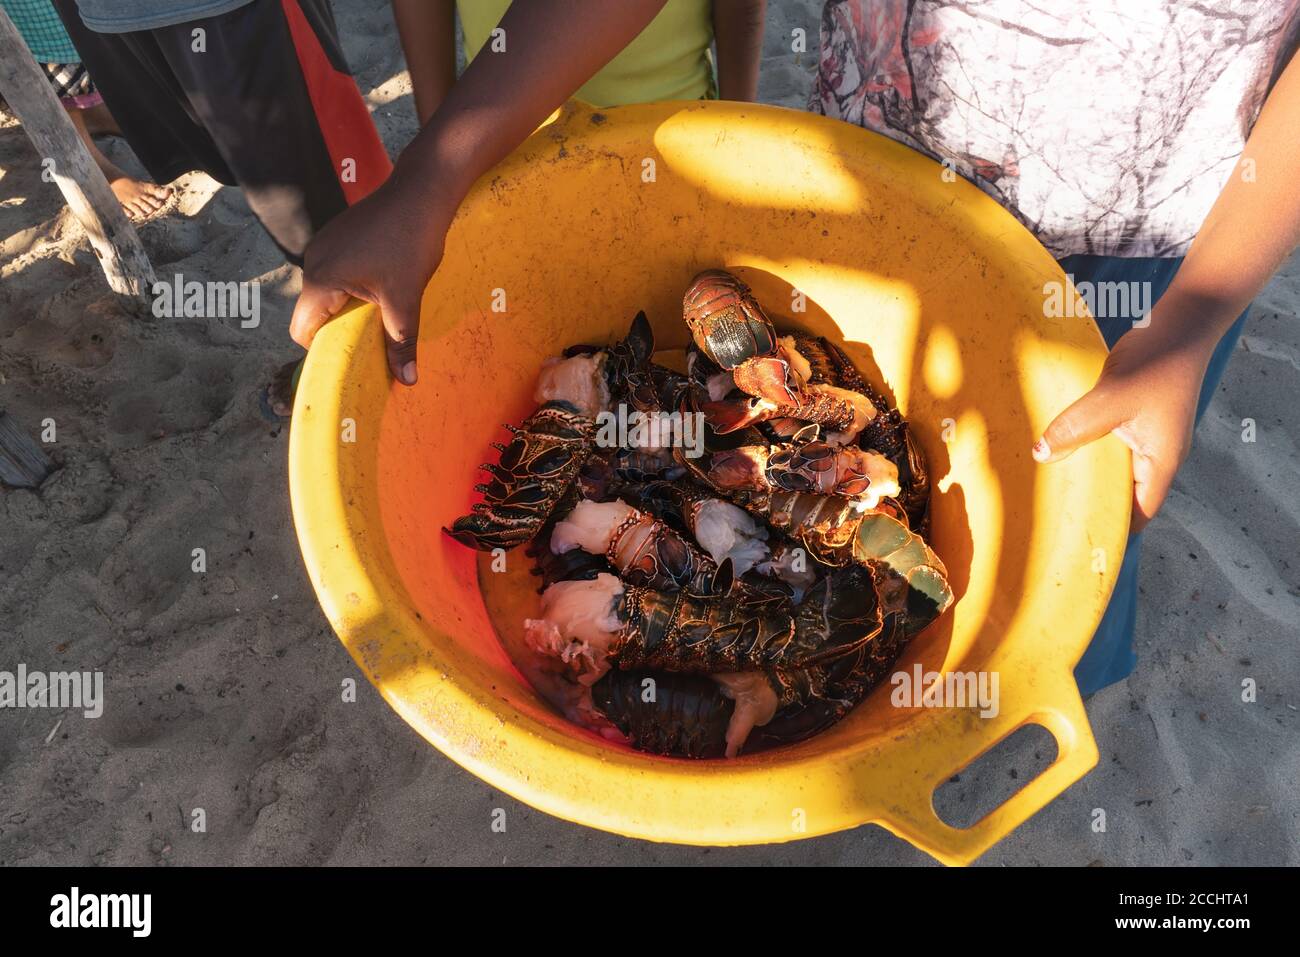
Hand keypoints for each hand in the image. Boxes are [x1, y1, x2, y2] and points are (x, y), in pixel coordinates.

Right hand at [290, 174, 453, 384]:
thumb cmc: (410, 242)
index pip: (302, 330)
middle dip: (339, 330)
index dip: (322, 351)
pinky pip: (337, 272)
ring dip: (348, 307)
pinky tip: (382, 285)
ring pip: (327, 292)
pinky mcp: (338, 235)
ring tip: (380, 313)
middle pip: (314, 312)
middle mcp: (314, 261)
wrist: (421, 191)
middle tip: (371, 342)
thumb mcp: (405, 299)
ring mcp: (324, 245)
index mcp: (321, 278)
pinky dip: (353, 287)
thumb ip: (401, 341)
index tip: (349, 361)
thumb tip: (407, 380)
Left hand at [1033, 319, 1216, 531]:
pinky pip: (1105, 444)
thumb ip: (1075, 428)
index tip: (1081, 544)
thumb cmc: (1156, 364)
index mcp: (1160, 463)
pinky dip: (1084, 449)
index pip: (1139, 514)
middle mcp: (1154, 456)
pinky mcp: (1131, 419)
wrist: (1176, 325)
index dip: (1115, 532)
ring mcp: (1143, 437)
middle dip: (1092, 506)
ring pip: (1111, 469)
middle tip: (1052, 521)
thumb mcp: (1111, 399)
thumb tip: (1042, 455)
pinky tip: (1055, 448)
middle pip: (1123, 495)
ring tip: (1046, 491)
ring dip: (1084, 475)